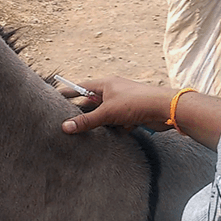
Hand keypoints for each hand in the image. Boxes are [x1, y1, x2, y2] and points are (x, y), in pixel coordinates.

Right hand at [59, 76, 175, 133]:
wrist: (166, 109)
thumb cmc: (136, 103)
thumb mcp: (107, 113)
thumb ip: (86, 121)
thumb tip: (65, 127)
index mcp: (106, 84)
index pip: (81, 87)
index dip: (68, 92)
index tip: (55, 96)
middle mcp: (114, 91)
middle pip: (92, 102)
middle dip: (82, 112)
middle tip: (66, 120)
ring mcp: (123, 102)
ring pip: (104, 114)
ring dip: (98, 122)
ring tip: (84, 132)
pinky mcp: (132, 113)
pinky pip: (116, 122)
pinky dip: (112, 129)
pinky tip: (108, 136)